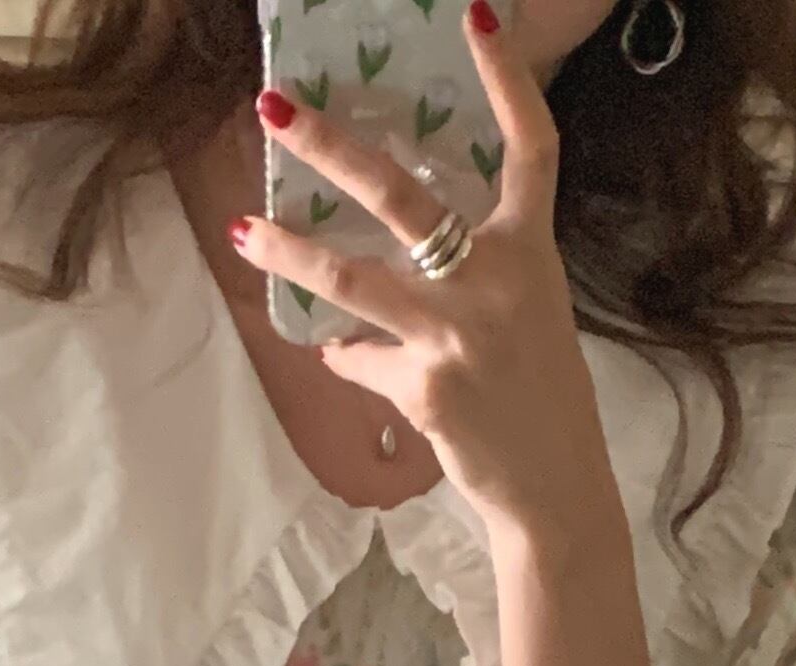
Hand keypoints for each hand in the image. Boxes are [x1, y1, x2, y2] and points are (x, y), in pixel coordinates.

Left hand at [236, 4, 622, 559]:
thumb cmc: (537, 398)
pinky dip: (346, 356)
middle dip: (330, 147)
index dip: (507, 79)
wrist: (554, 488)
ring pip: (350, 279)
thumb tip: (386, 266)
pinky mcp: (425, 387)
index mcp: (529, 252)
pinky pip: (360, 357)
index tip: (476, 15)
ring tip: (242, 231)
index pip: (531, 148)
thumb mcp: (524, 316)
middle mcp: (495, 280)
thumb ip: (469, 277)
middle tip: (275, 109)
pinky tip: (341, 357)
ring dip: (288, 252)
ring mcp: (457, 334)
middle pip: (401, 195)